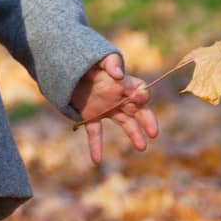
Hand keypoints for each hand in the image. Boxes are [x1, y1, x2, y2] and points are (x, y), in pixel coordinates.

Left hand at [70, 51, 158, 165]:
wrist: (67, 68)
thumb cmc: (87, 62)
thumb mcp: (98, 60)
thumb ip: (109, 63)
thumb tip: (118, 74)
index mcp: (122, 83)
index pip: (138, 89)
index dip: (141, 94)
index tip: (142, 98)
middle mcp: (118, 98)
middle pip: (139, 110)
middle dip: (147, 120)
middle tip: (153, 132)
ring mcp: (106, 109)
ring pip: (125, 123)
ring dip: (134, 134)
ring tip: (142, 147)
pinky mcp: (91, 116)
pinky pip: (95, 133)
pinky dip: (96, 146)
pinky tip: (96, 160)